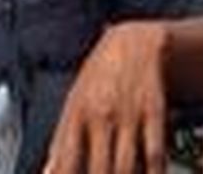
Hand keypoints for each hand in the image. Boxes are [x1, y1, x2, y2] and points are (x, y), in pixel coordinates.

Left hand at [44, 22, 168, 173]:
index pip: (65, 164)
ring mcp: (128, 115)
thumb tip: (48, 171)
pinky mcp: (154, 112)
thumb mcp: (74, 102)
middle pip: (98, 172)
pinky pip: (154, 153)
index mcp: (76, 116)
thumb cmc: (100, 76)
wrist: (134, 41)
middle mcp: (101, 117)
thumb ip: (62, 141)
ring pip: (126, 167)